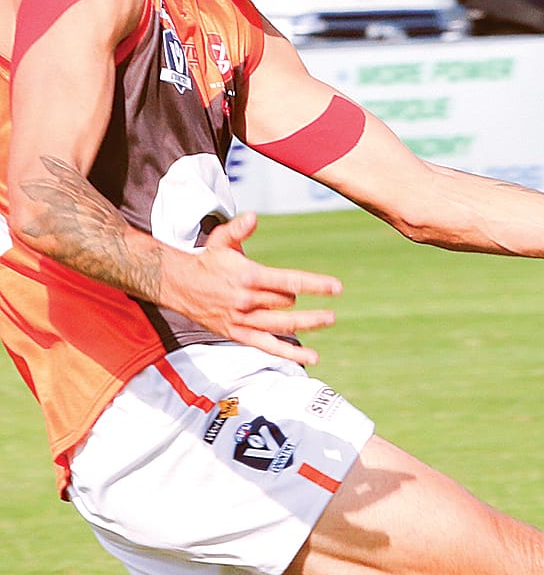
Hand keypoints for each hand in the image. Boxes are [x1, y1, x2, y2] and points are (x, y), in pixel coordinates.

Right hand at [172, 212, 340, 365]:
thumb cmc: (206, 261)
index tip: (337, 288)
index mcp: (248, 276)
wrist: (175, 285)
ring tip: (329, 319)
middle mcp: (247, 300)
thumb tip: (253, 217)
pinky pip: (268, 346)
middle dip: (297, 299)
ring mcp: (242, 320)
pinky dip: (290, 354)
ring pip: (283, 325)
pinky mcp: (237, 334)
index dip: (316, 285)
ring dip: (309, 323)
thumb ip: (239, 229)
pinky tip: (312, 358)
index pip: (289, 282)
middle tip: (313, 298)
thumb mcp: (221, 241)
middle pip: (286, 302)